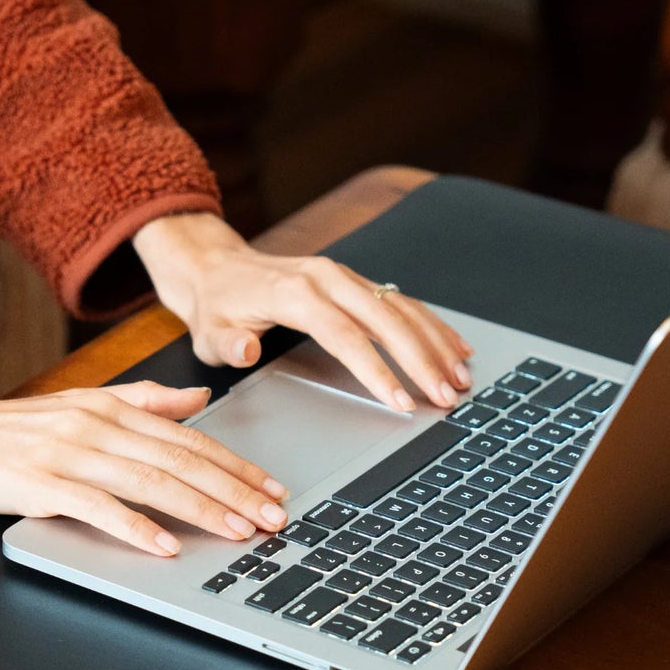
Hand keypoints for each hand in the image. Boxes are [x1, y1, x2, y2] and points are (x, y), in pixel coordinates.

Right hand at [0, 365, 288, 555]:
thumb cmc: (4, 431)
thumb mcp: (79, 405)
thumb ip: (142, 402)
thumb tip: (200, 400)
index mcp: (109, 408)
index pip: (188, 439)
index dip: (236, 464)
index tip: (273, 488)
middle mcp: (95, 426)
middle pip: (180, 460)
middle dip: (234, 490)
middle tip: (275, 517)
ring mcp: (67, 454)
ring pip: (150, 481)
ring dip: (201, 509)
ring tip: (239, 531)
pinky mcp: (37, 484)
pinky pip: (96, 507)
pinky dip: (135, 527)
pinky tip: (165, 545)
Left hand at [132, 211, 472, 411]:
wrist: (218, 268)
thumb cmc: (217, 306)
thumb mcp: (209, 331)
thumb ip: (229, 344)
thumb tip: (247, 350)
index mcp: (295, 292)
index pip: (344, 334)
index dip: (375, 369)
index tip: (399, 400)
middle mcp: (327, 278)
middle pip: (386, 319)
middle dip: (421, 360)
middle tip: (446, 396)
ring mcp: (346, 276)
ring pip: (402, 308)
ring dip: (436, 343)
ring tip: (461, 378)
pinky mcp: (356, 282)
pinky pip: (402, 302)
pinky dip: (432, 326)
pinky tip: (456, 348)